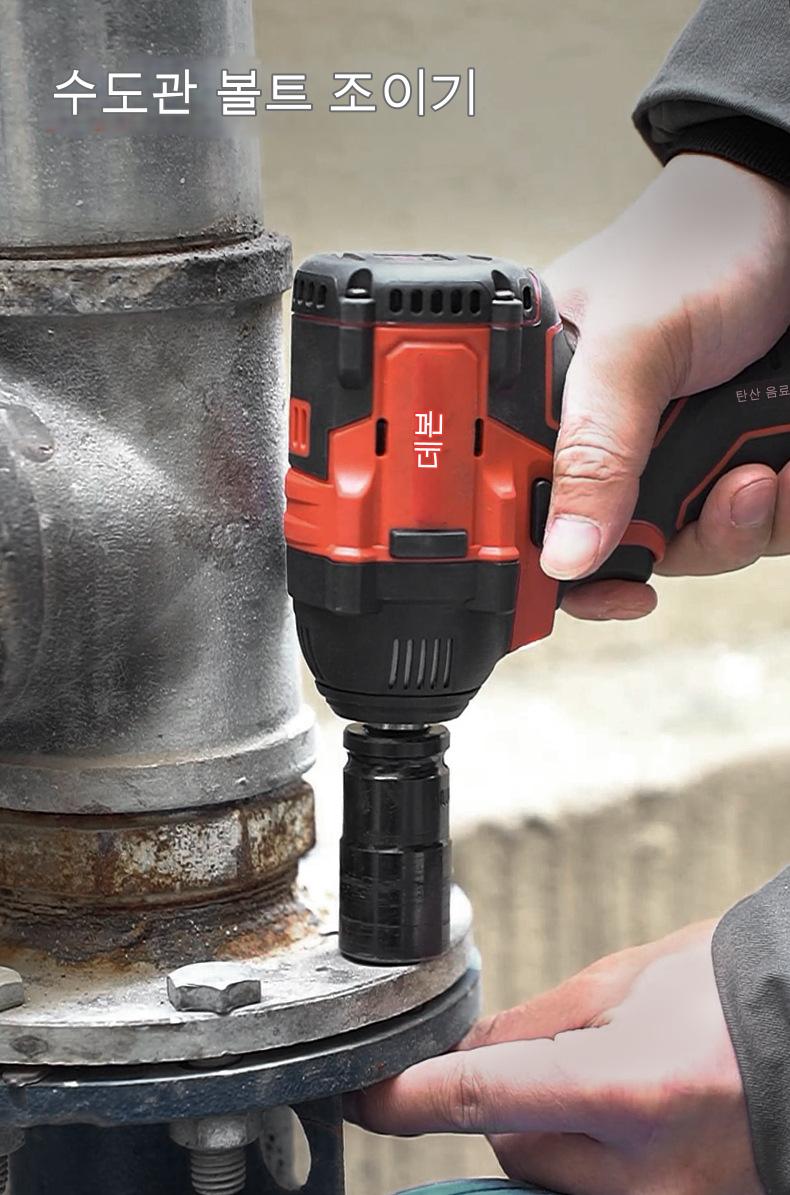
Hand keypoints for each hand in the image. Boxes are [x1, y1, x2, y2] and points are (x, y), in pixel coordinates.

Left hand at [350, 921, 761, 1194]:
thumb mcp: (621, 982)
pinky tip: (629, 1113)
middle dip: (509, 1101)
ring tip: (617, 1077)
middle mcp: (643, 1173)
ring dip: (551, 1129)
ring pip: (547, 1174)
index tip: (365, 1096)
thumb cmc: (728, 993)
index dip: (408, 1098)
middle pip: (511, 1147)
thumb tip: (460, 1054)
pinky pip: (594, 1193)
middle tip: (568, 1052)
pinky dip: (590, 1157)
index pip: (479, 1098)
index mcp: (625, 1091)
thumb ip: (529, 1024)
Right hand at [540, 153, 789, 621]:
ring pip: (690, 549)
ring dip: (739, 527)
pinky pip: (749, 528)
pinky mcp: (728, 466)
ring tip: (762, 471)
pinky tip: (782, 466)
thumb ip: (594, 450)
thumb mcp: (635, 345)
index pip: (518, 509)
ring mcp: (670, 458)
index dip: (546, 565)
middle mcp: (603, 442)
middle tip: (717, 500)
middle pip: (613, 549)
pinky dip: (778, 511)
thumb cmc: (701, 247)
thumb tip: (561, 553)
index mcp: (545, 406)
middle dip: (676, 545)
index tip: (590, 592)